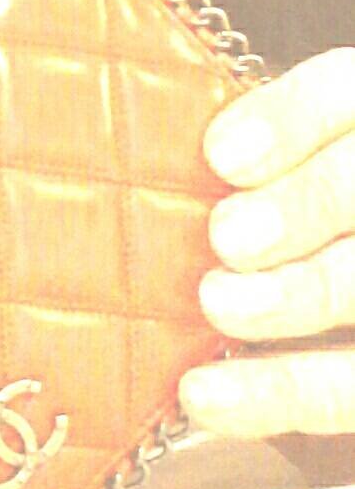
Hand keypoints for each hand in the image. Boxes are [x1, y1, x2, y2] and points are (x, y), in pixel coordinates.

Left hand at [179, 47, 354, 436]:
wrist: (313, 264)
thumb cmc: (255, 203)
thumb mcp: (257, 157)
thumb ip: (230, 148)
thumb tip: (153, 145)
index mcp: (354, 118)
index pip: (341, 93)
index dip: (290, 119)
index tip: (221, 155)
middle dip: (300, 207)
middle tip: (227, 236)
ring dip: (297, 295)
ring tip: (218, 304)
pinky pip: (351, 390)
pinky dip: (279, 394)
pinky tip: (206, 395)